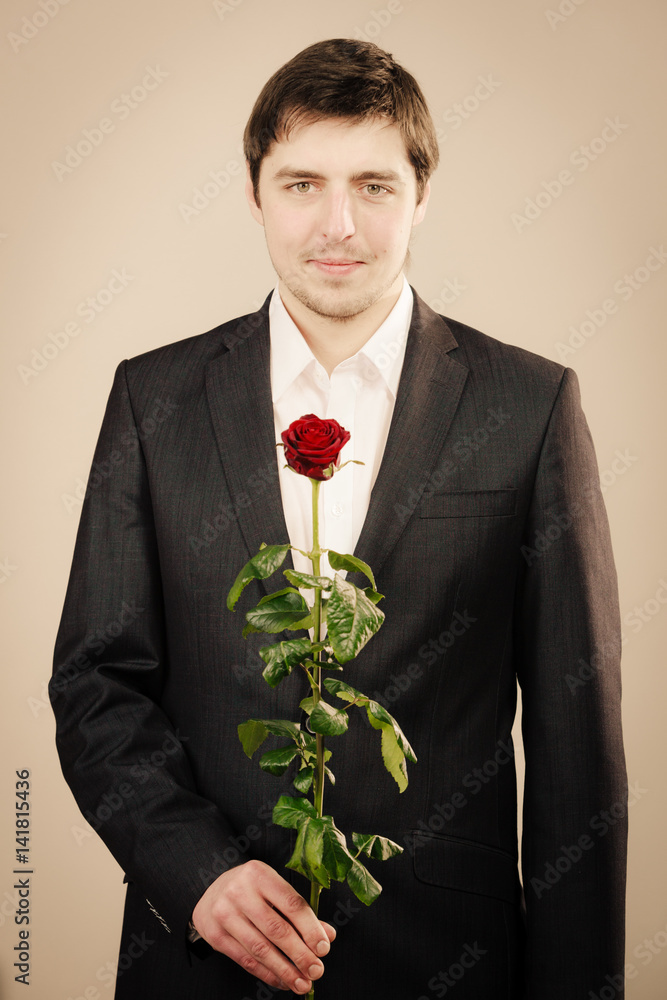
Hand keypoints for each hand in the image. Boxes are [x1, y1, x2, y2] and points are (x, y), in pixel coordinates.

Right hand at [191, 859, 335, 993]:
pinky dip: (267, 974)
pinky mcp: (215, 935)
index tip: (323, 949)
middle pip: (276, 929)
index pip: (291, 904)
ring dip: (285, 970)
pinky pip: (245, 959)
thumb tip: (327, 935)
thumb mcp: (273, 890)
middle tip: (316, 971)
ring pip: (260, 949)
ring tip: (302, 983)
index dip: (310, 929)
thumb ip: (300, 912)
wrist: (211, 892)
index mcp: (259, 874)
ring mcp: (224, 913)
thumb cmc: (251, 890)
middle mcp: (239, 891)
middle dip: (300, 954)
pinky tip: (281, 980)